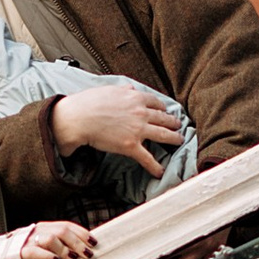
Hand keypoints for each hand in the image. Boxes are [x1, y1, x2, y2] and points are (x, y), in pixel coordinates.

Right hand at [0, 220, 97, 258]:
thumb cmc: (25, 253)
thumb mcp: (43, 246)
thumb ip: (58, 244)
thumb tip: (80, 249)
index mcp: (45, 227)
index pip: (67, 225)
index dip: (82, 233)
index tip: (94, 242)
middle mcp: (38, 231)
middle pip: (62, 231)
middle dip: (78, 242)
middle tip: (87, 254)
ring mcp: (29, 240)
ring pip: (51, 238)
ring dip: (65, 248)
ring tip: (73, 258)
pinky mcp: (21, 252)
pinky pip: (36, 251)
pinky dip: (49, 255)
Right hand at [51, 82, 185, 177]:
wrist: (79, 118)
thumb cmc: (89, 103)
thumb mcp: (109, 89)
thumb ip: (123, 89)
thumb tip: (130, 87)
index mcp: (135, 97)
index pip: (156, 102)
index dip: (163, 108)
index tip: (165, 111)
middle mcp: (141, 113)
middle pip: (164, 118)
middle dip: (173, 122)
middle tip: (179, 125)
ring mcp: (138, 130)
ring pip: (163, 135)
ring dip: (174, 139)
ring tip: (179, 141)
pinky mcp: (131, 146)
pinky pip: (147, 158)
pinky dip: (156, 166)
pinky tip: (161, 172)